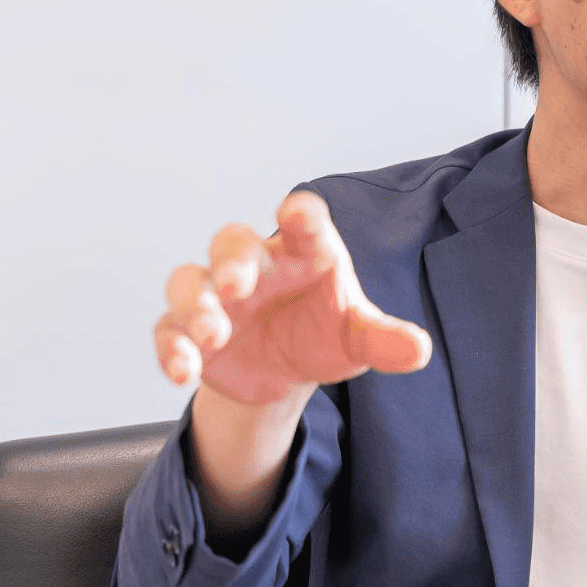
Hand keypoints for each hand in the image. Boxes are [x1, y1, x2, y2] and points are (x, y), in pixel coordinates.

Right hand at [155, 191, 432, 408]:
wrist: (284, 370)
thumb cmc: (323, 331)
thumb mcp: (357, 337)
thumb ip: (383, 339)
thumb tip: (419, 350)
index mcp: (304, 252)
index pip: (304, 223)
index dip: (300, 215)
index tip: (296, 214)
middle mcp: (255, 266)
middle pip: (231, 242)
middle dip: (232, 260)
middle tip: (239, 284)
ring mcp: (217, 297)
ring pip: (189, 282)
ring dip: (197, 305)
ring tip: (214, 335)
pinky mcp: (188, 333)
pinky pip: (168, 332)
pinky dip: (171, 350)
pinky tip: (184, 371)